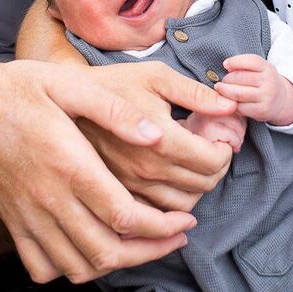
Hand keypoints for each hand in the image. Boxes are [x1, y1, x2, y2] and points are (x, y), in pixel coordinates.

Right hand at [0, 56, 224, 284]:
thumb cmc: (15, 88)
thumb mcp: (67, 83)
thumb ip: (114, 110)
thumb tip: (155, 134)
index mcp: (68, 164)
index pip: (124, 216)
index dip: (160, 228)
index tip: (182, 222)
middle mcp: (46, 198)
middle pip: (107, 251)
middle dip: (150, 252)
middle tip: (175, 238)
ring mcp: (25, 216)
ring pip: (78, 266)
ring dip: (117, 266)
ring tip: (144, 247)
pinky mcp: (11, 222)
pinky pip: (42, 267)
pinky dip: (71, 271)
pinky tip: (91, 252)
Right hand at [78, 60, 235, 211]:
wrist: (61, 101)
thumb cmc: (112, 83)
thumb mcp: (156, 75)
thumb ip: (195, 93)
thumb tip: (230, 106)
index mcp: (160, 140)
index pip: (212, 161)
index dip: (225, 151)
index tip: (220, 139)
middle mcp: (145, 171)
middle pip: (202, 186)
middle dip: (215, 170)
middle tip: (210, 151)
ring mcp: (130, 188)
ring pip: (181, 208)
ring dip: (195, 190)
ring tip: (191, 168)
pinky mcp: (117, 195)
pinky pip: (155, 216)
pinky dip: (170, 206)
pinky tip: (169, 185)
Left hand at [215, 54, 292, 124]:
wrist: (280, 101)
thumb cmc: (263, 81)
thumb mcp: (259, 68)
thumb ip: (244, 64)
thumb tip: (226, 65)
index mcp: (267, 68)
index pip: (250, 61)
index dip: (234, 61)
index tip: (225, 64)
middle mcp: (269, 82)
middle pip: (239, 78)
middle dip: (226, 79)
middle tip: (222, 82)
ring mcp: (266, 97)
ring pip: (237, 93)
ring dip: (225, 91)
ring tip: (221, 90)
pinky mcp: (261, 111)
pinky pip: (239, 107)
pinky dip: (231, 103)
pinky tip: (230, 101)